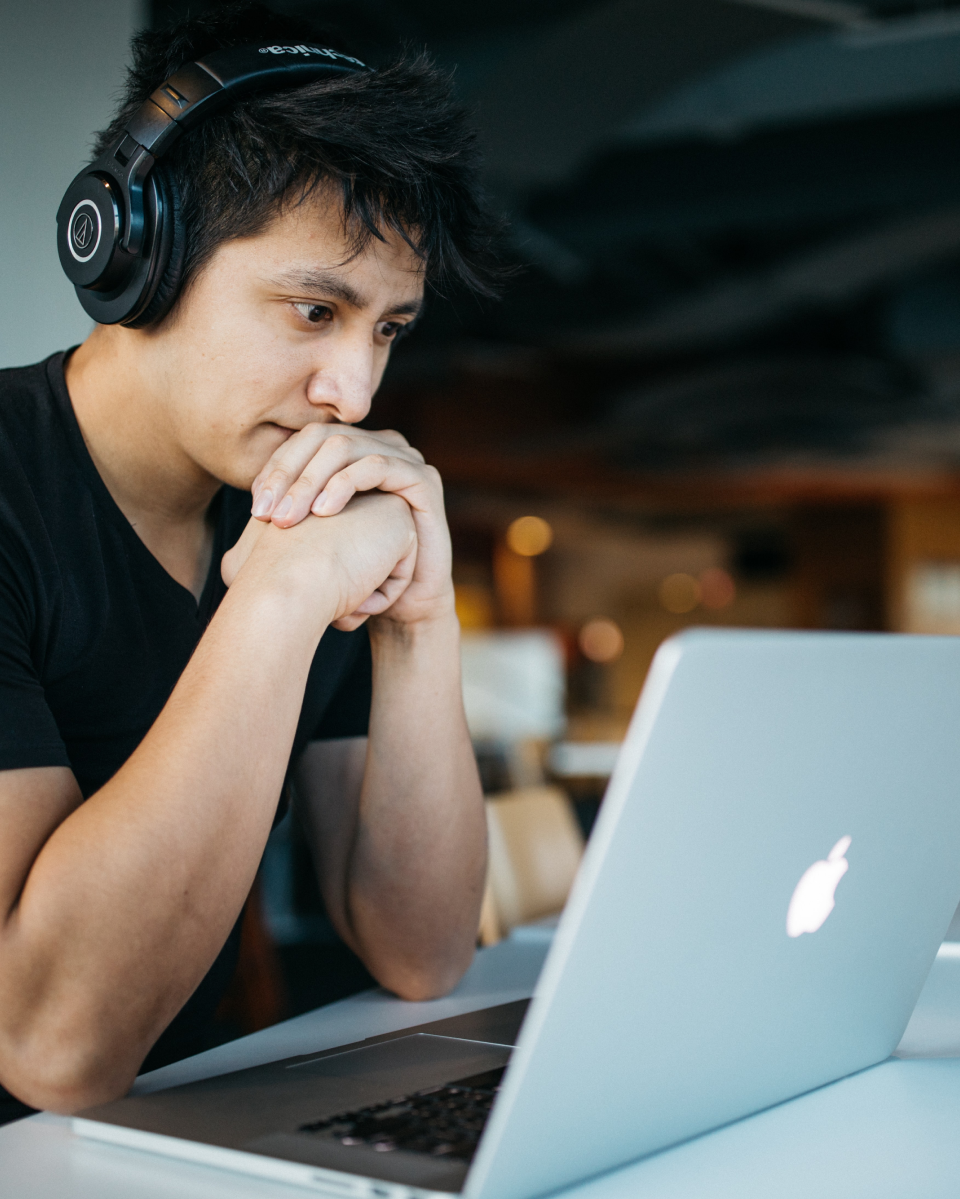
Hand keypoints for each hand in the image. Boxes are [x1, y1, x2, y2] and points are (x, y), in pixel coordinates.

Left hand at [250, 424, 452, 625]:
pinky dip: (345, 484)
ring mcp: (404, 459)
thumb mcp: (314, 541)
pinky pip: (377, 465)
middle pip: (321, 438)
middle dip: (288, 474)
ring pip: (345, 447)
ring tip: (289, 518)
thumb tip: (248, 514)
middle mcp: (378, 447)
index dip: (275, 469)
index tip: (256, 509)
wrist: (403, 605)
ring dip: (310, 481)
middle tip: (267, 514)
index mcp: (352, 454)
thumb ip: (288, 516)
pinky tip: (324, 512)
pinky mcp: (423, 479)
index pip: (303, 442)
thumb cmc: (356, 574)